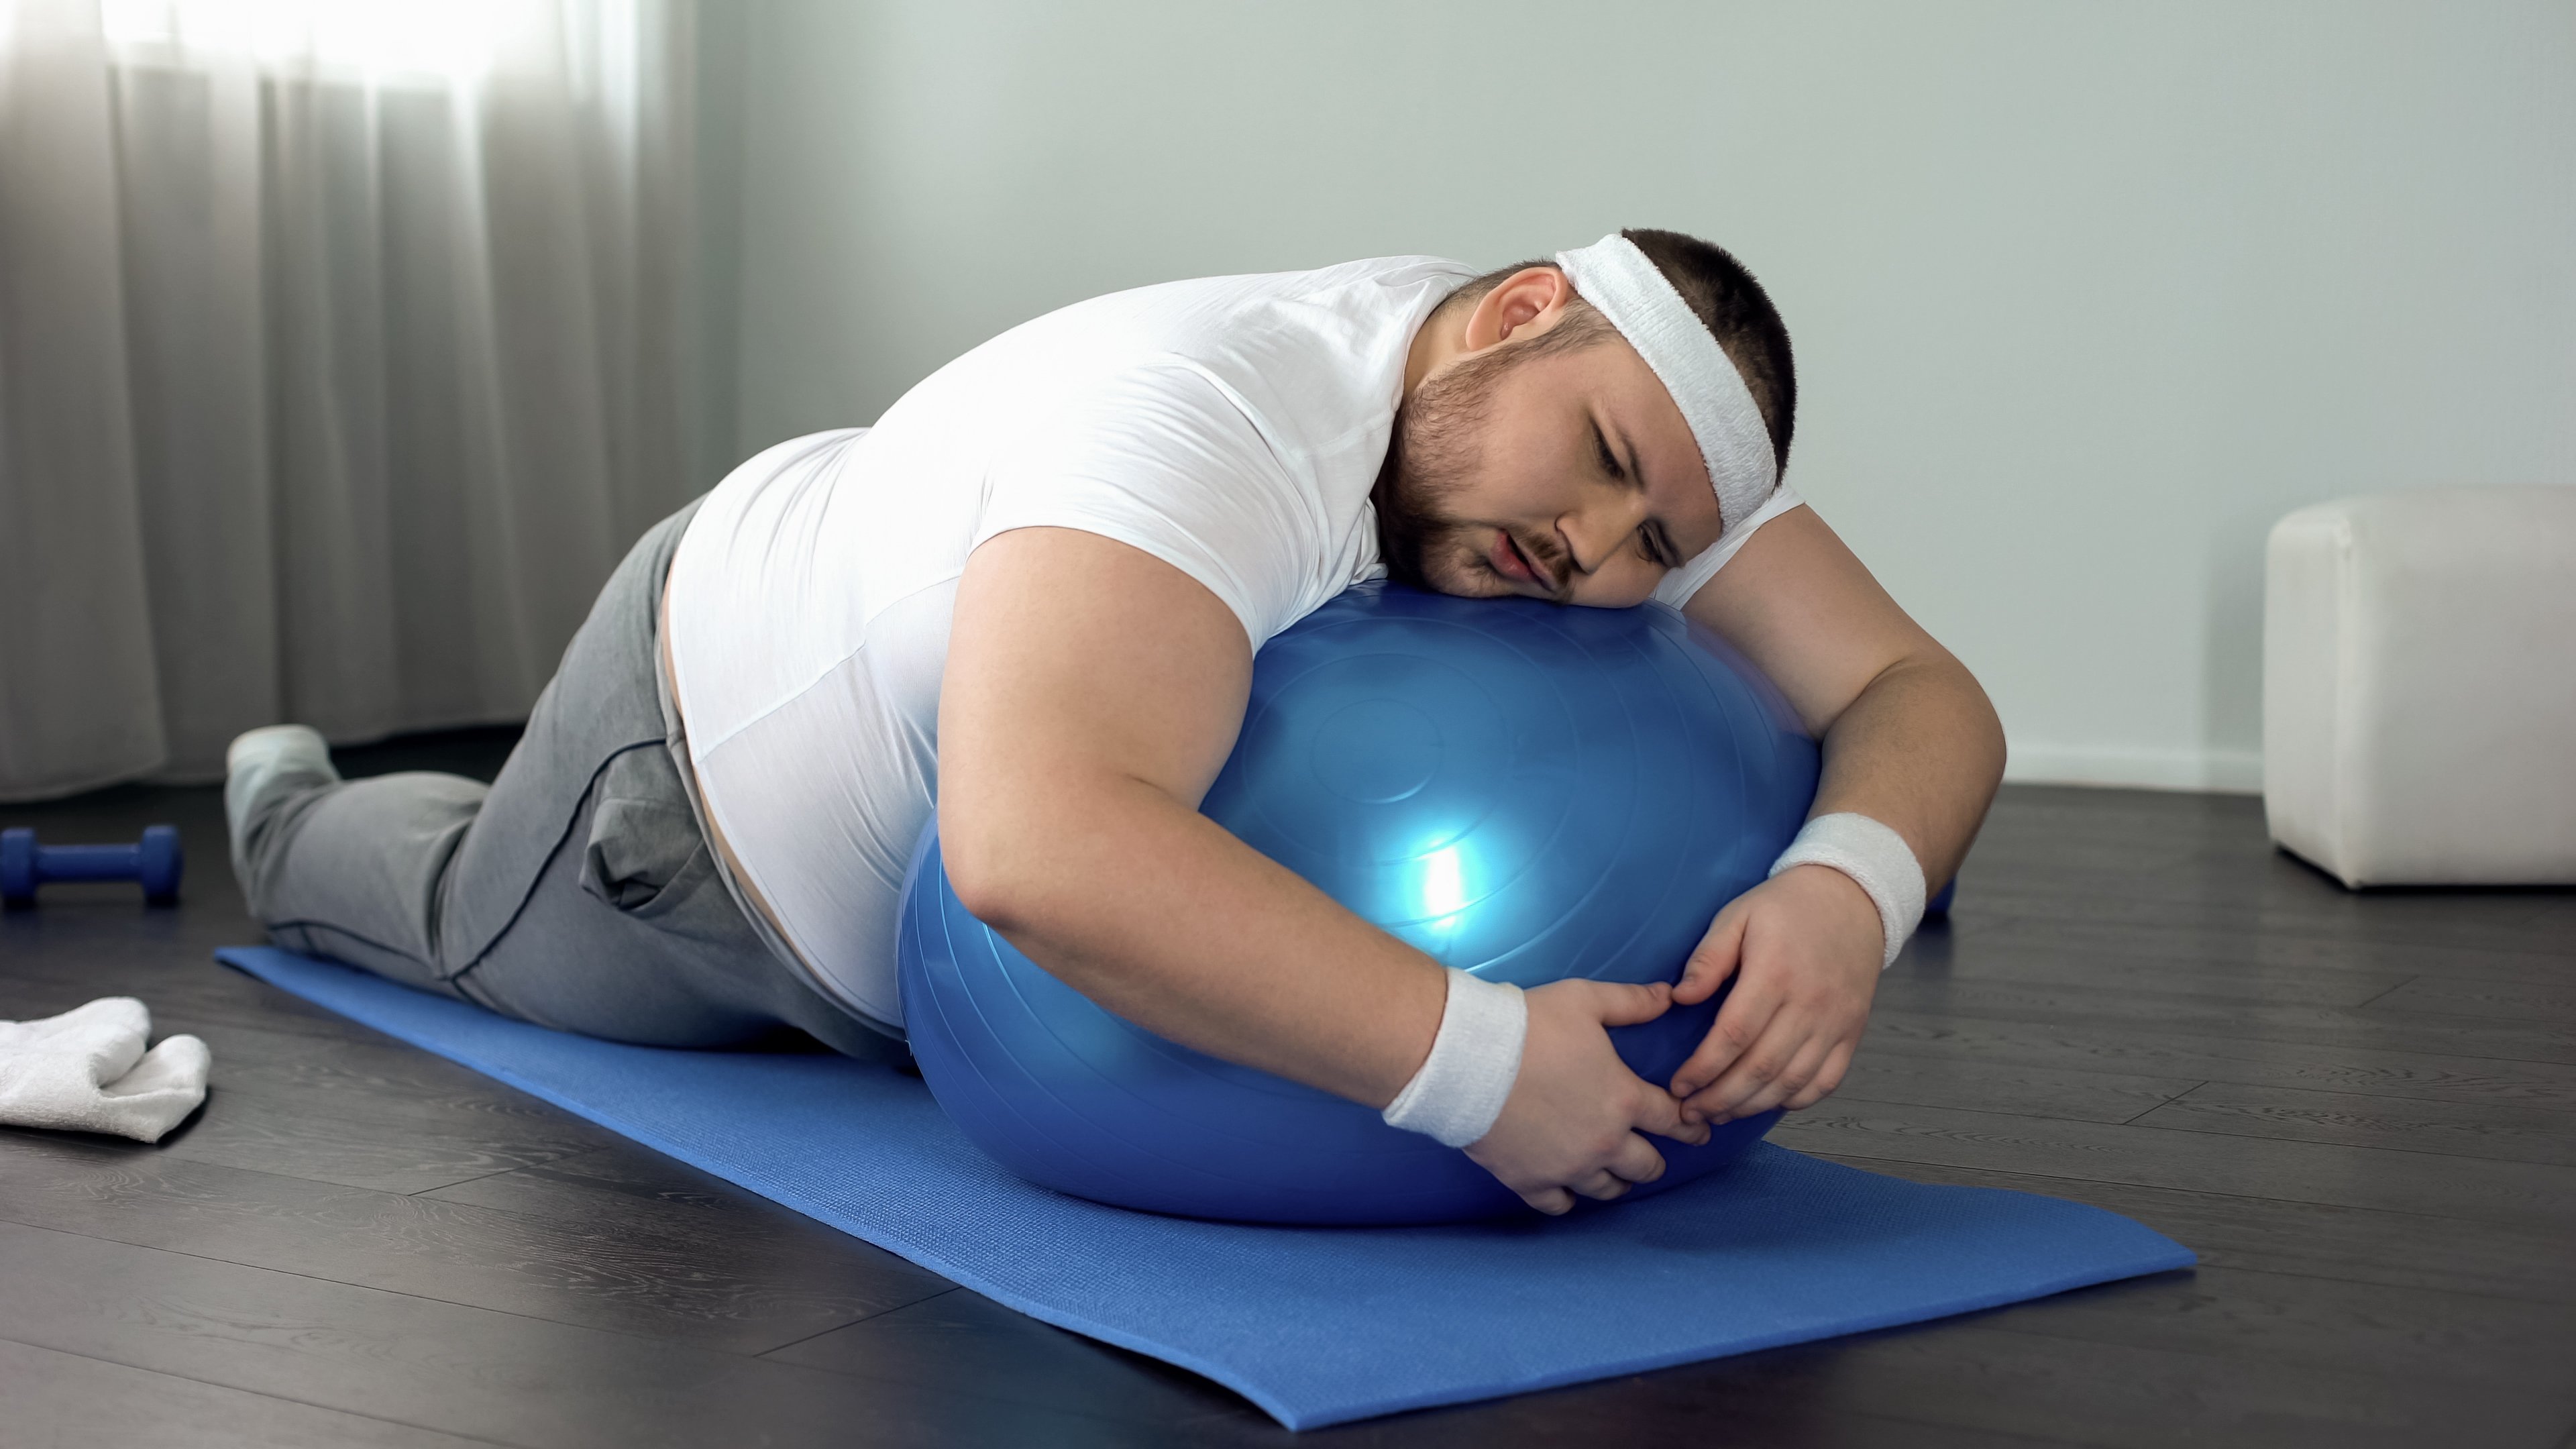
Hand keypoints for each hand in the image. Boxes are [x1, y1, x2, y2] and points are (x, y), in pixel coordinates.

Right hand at [1464, 979, 1710, 1215]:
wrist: (1468, 1058)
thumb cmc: (1529, 1026)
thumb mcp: (1585, 1000)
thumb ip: (1632, 1002)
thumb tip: (1668, 996)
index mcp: (1624, 1100)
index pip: (1674, 1120)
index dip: (1691, 1125)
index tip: (1698, 1130)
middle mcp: (1604, 1142)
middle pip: (1647, 1166)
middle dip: (1654, 1160)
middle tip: (1650, 1154)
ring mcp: (1568, 1167)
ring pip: (1608, 1190)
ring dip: (1615, 1181)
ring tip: (1613, 1174)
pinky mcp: (1532, 1181)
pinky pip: (1560, 1205)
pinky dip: (1567, 1198)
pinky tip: (1567, 1189)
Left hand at [1666, 864, 1882, 1126]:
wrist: (1852, 899)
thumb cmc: (1786, 908)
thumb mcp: (1737, 916)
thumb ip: (1708, 958)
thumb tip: (1680, 998)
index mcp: (1775, 973)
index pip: (1734, 1036)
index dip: (1703, 1068)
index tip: (1679, 1085)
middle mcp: (1809, 1004)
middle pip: (1761, 1068)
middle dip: (1720, 1099)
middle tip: (1690, 1113)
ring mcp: (1836, 1022)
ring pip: (1792, 1082)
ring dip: (1752, 1106)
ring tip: (1720, 1113)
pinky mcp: (1852, 1033)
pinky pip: (1826, 1082)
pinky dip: (1796, 1100)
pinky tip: (1766, 1103)